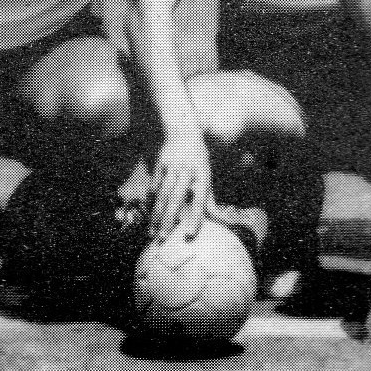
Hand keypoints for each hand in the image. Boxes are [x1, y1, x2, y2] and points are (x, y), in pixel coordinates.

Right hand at [149, 126, 211, 241]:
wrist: (183, 130)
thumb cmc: (198, 159)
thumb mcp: (207, 176)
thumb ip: (211, 201)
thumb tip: (222, 223)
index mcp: (202, 175)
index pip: (200, 200)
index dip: (195, 218)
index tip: (189, 236)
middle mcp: (187, 171)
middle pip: (176, 199)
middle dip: (168, 221)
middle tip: (163, 240)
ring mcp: (172, 166)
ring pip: (162, 195)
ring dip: (156, 215)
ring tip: (152, 233)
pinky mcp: (160, 163)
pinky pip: (154, 186)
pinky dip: (151, 202)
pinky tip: (148, 216)